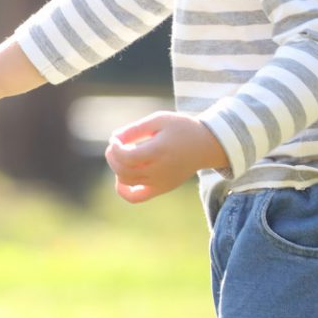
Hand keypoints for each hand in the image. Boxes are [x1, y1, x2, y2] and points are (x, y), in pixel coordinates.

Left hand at [104, 111, 228, 202]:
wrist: (205, 145)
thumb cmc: (181, 129)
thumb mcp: (159, 120)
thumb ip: (135, 129)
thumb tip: (114, 138)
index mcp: (159, 151)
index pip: (127, 157)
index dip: (115, 148)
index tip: (115, 139)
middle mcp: (159, 170)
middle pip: (123, 170)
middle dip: (113, 157)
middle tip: (117, 145)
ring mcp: (160, 182)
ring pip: (126, 182)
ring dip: (117, 168)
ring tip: (124, 155)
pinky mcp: (161, 188)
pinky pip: (135, 198)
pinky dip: (123, 190)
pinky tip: (121, 177)